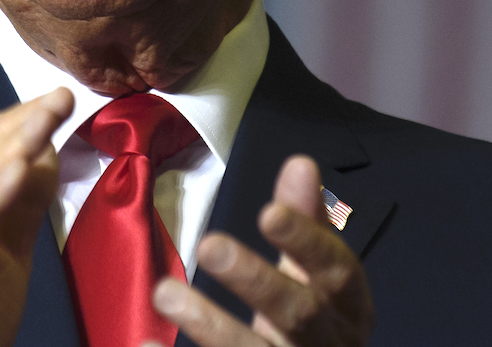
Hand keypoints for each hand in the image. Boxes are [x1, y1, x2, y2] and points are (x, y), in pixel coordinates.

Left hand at [149, 155, 373, 346]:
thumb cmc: (312, 325)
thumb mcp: (315, 277)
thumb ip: (306, 223)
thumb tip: (300, 162)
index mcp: (348, 310)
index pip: (338, 272)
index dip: (305, 242)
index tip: (267, 211)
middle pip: (298, 315)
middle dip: (256, 280)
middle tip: (210, 244)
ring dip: (210, 324)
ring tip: (164, 292)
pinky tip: (143, 344)